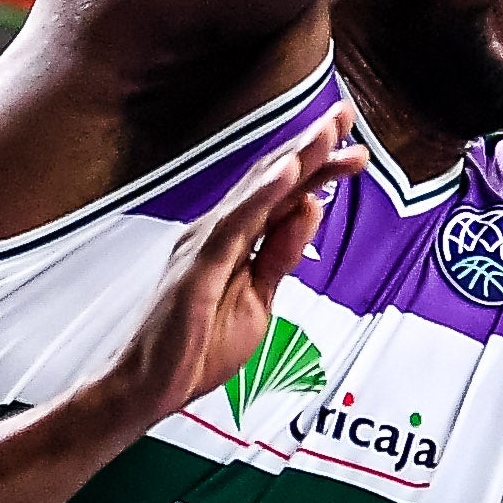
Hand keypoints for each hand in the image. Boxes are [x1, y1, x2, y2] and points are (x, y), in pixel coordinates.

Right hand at [91, 107, 360, 431]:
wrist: (149, 388)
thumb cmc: (195, 349)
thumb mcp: (259, 301)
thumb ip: (281, 256)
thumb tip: (309, 211)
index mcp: (233, 239)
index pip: (282, 195)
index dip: (319, 168)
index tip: (354, 149)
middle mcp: (217, 230)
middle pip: (272, 180)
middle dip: (311, 146)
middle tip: (345, 115)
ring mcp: (204, 243)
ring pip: (257, 191)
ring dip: (295, 159)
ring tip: (327, 131)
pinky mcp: (198, 265)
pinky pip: (236, 224)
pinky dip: (264, 195)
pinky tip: (289, 172)